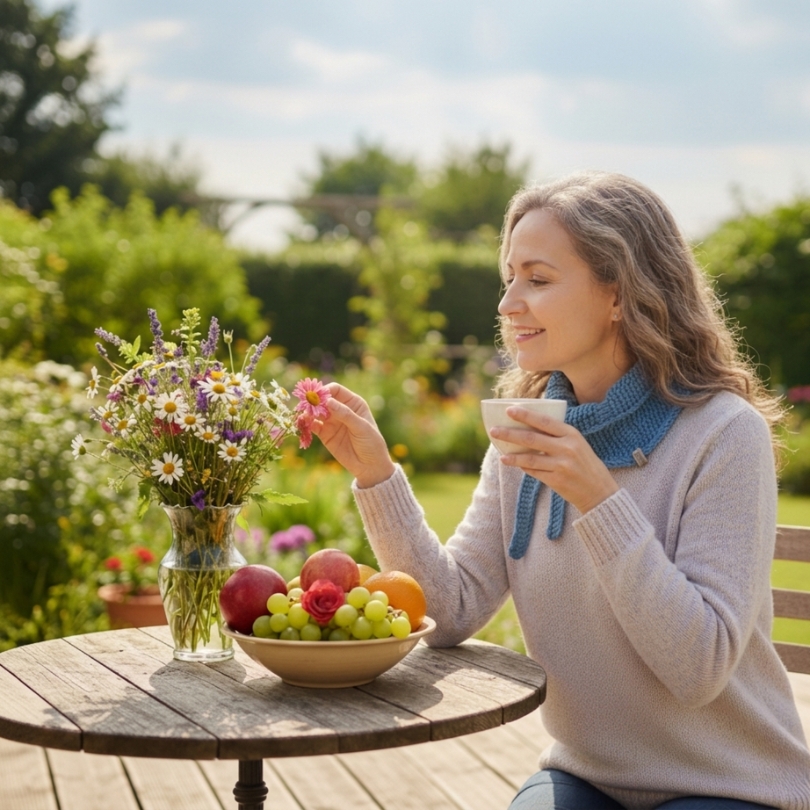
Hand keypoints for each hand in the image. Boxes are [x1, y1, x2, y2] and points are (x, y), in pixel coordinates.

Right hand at [310, 383, 394, 487]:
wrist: (370, 466)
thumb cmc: (371, 443)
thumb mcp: (361, 427)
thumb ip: (345, 414)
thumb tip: (328, 401)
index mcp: (353, 403)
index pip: (335, 390)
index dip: (325, 391)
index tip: (316, 396)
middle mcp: (340, 409)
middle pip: (322, 400)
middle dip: (312, 401)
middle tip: (304, 405)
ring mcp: (331, 421)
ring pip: (315, 412)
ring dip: (307, 412)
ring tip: (303, 415)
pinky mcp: (324, 434)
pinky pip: (312, 426)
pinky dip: (306, 424)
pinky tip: (302, 424)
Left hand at [489, 407, 618, 514]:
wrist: (600, 492)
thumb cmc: (585, 464)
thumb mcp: (577, 443)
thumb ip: (557, 435)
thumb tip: (527, 427)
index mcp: (572, 434)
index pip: (544, 421)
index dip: (525, 415)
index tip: (509, 410)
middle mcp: (567, 448)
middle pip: (532, 438)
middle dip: (510, 433)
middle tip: (494, 431)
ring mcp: (561, 465)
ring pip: (529, 458)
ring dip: (511, 455)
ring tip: (500, 453)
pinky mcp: (557, 480)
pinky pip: (534, 472)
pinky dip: (523, 467)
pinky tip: (513, 464)